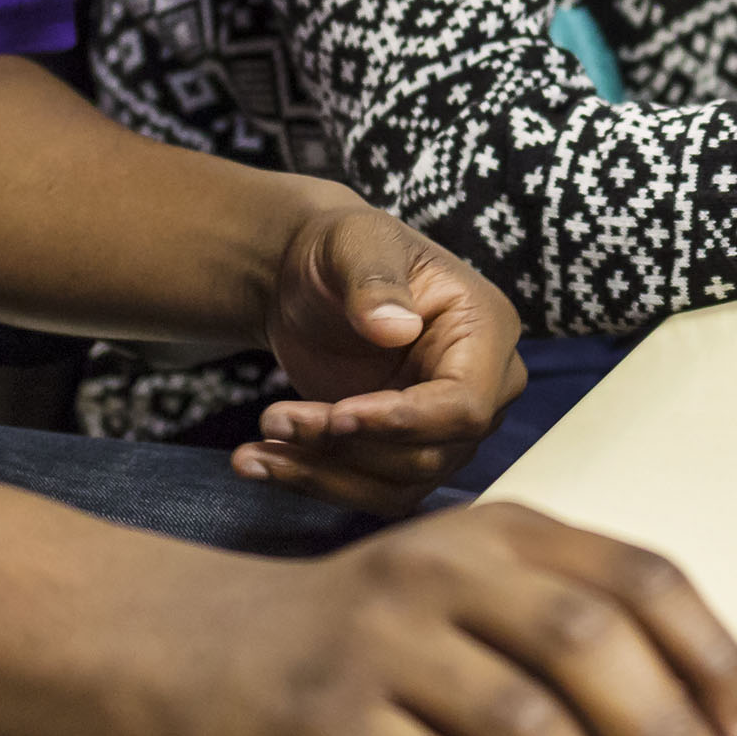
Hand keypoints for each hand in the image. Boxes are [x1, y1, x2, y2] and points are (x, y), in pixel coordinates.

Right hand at [162, 502, 736, 735]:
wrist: (199, 647)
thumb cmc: (361, 641)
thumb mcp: (466, 600)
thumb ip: (562, 643)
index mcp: (501, 536)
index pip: (638, 577)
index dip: (712, 659)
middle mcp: (447, 570)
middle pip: (587, 644)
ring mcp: (384, 638)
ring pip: (521, 725)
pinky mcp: (329, 715)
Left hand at [237, 194, 528, 513]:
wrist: (311, 278)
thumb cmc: (342, 249)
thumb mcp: (354, 244)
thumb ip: (374, 280)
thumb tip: (396, 328)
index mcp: (485, 330)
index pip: (464, 404)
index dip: (403, 421)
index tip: (337, 415)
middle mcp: (480, 390)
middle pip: (429, 455)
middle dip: (345, 446)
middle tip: (272, 419)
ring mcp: (444, 430)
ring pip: (397, 486)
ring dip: (321, 476)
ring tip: (251, 452)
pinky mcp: (404, 454)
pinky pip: (370, 491)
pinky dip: (314, 483)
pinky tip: (260, 463)